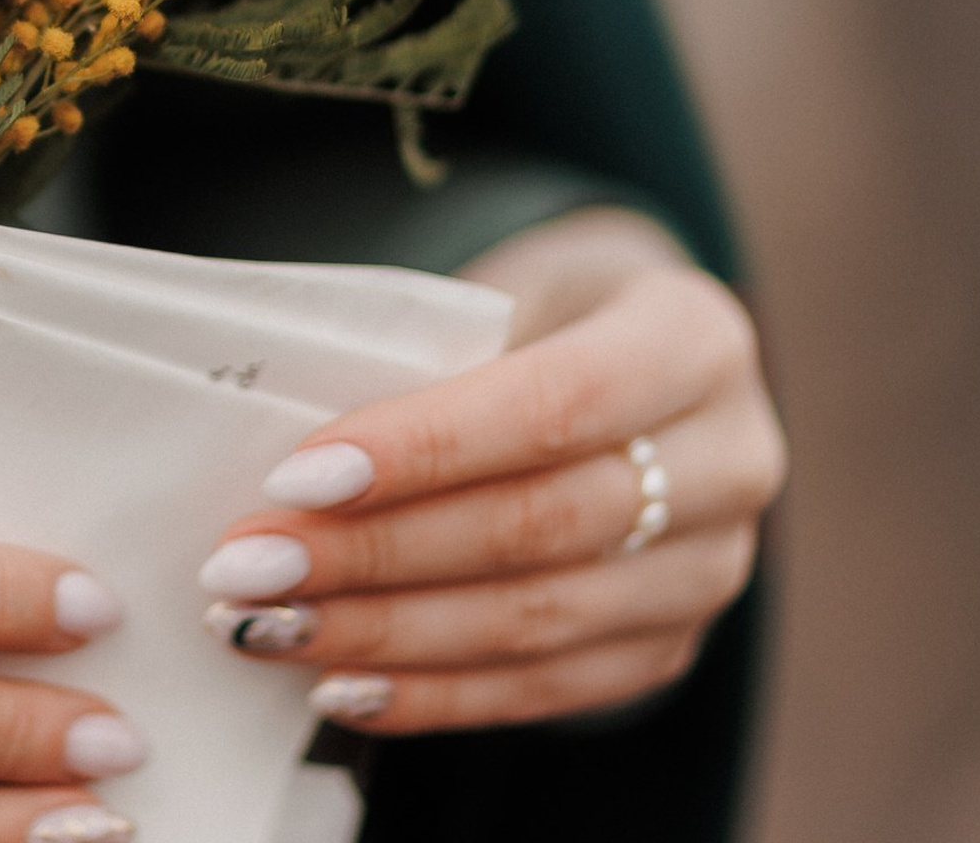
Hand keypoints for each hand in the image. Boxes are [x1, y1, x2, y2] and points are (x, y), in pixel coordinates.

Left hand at [197, 207, 785, 734]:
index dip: (425, 447)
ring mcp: (712, 565)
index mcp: (695, 337)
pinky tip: (341, 686)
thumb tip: (295, 461)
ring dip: (385, 634)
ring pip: (538, 621)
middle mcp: (733, 458)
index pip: (556, 404)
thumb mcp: (503, 285)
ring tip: (268, 626)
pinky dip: (436, 693)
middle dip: (375, 552)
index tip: (296, 475)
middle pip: (539, 524)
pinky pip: (548, 688)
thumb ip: (429, 356)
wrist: (628, 354)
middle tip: (247, 566)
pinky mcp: (672, 643)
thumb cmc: (536, 305)